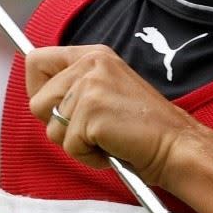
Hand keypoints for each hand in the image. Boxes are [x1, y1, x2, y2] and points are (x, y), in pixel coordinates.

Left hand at [25, 46, 206, 183]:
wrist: (175, 145)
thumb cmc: (143, 128)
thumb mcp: (107, 91)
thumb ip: (76, 88)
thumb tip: (39, 100)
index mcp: (94, 55)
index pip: (36, 60)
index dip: (37, 89)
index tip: (54, 108)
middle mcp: (90, 64)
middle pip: (37, 101)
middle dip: (58, 125)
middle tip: (92, 129)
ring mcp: (90, 87)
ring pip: (52, 127)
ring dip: (76, 143)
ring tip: (106, 138)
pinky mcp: (92, 112)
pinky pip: (69, 146)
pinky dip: (88, 156)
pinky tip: (112, 147)